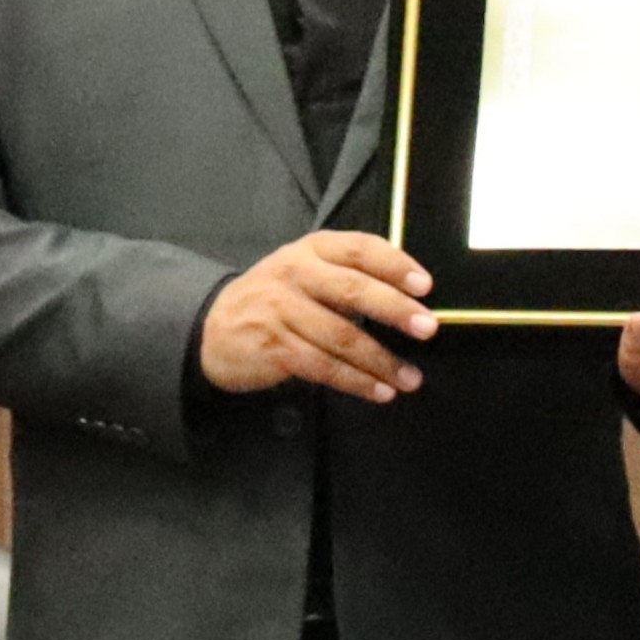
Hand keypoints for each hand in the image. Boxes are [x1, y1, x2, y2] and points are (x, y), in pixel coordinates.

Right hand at [200, 231, 433, 402]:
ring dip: (382, 361)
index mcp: (311, 250)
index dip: (395, 264)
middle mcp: (295, 274)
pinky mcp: (274, 346)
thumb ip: (348, 276)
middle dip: (396, 310)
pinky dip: (356, 381)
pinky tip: (379, 391)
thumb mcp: (304, 272)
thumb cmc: (275, 300)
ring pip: (342, 337)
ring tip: (410, 378)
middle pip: (354, 290)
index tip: (425, 285)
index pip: (359, 248)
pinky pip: (324, 366)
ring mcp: (281, 310)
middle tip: (428, 328)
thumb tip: (410, 300)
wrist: (211, 330)